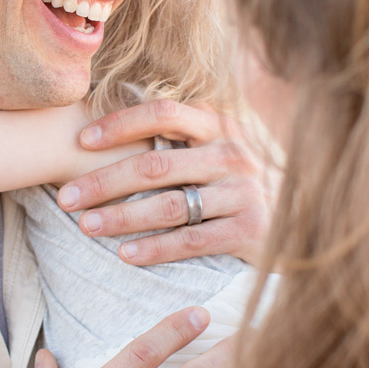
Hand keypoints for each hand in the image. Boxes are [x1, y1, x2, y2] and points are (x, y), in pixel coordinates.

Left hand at [56, 99, 275, 264]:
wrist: (301, 222)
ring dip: (122, 217)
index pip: (163, 112)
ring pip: (169, 205)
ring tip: (86, 227)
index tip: (81, 141)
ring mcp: (243, 192)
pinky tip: (126, 255)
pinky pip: (191, 240)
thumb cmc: (238, 182)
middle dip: (104, 182)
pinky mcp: (249, 230)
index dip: (120, 124)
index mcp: (218, 125)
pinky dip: (155, 248)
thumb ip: (178, 133)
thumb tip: (110, 119)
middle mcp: (232, 154)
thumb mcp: (216, 147)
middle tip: (66, 199)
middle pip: (156, 165)